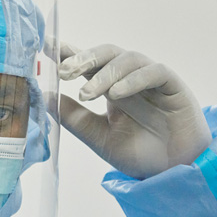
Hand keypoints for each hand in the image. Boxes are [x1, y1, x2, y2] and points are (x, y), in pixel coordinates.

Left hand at [55, 43, 210, 178]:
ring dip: (105, 73)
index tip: (46, 46)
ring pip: (127, 59)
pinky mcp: (173, 85)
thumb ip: (73, 117)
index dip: (68, 52)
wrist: (172, 171)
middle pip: (105, 54)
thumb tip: (42, 97)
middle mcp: (128, 79)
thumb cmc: (139, 152)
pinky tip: (116, 94)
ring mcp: (150, 80)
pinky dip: (133, 79)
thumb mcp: (97, 136)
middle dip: (83, 58)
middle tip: (64, 71)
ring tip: (87, 93)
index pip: (87, 63)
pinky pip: (154, 71)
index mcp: (109, 88)